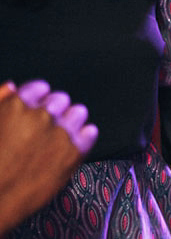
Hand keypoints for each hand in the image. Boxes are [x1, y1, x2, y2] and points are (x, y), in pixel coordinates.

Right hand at [0, 81, 96, 235]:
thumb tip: (13, 86)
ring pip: (78, 113)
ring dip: (70, 121)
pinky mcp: (74, 152)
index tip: (36, 111)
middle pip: (61, 100)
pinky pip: (90, 133)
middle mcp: (42, 115)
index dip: (38, 101)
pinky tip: (71, 147)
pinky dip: (84, 137)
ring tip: (58, 137)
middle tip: (45, 128)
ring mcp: (60, 133)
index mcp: (17, 104)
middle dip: (54, 111)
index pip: (41, 88)